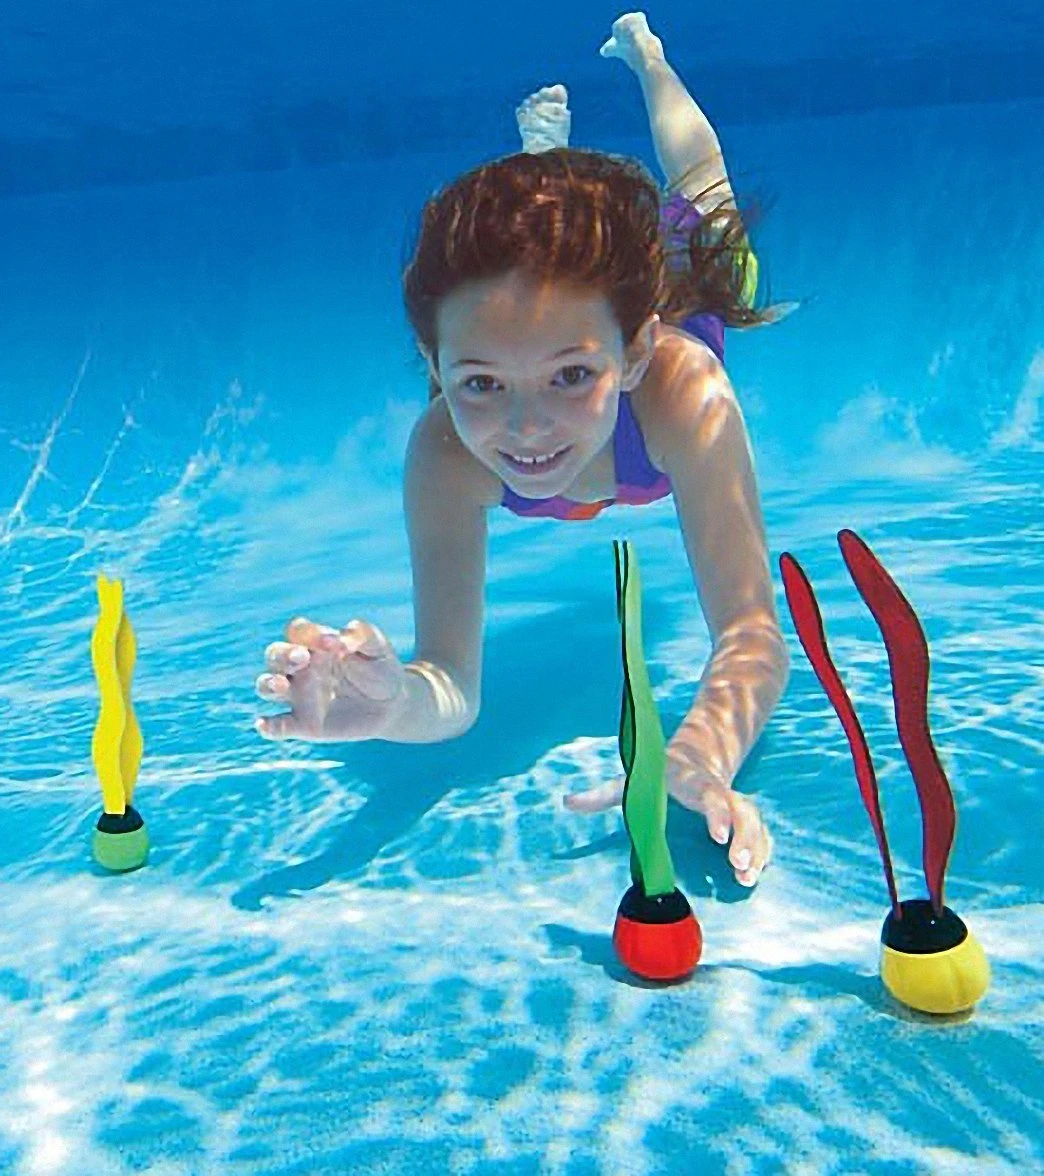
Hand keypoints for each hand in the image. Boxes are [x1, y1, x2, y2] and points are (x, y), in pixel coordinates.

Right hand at [254, 616, 406, 741]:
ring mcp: (299, 696)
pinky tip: (265, 724)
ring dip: (269, 684)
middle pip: (275, 655)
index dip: (308, 633)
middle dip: (282, 655)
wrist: (392, 704)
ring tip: (281, 684)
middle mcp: (301, 669)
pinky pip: (278, 726)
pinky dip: (268, 726)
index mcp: (316, 645)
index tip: (333, 642)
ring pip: (267, 686)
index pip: (299, 632)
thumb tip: (343, 635)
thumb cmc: (381, 669)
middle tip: (303, 658)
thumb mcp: (378, 648)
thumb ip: (363, 635)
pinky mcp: (303, 724)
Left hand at [564, 738, 772, 886]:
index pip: (710, 794)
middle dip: (745, 838)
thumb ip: (602, 793)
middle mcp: (719, 791)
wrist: (698, 754)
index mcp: (693, 781)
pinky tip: (754, 875)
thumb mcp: (632, 778)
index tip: (718, 837)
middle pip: (742, 810)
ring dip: (756, 850)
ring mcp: (735, 804)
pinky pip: (761, 834)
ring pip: (755, 823)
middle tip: (738, 867)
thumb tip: (567, 802)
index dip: (716, 814)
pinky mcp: (743, 818)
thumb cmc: (660, 773)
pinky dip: (762, 853)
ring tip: (746, 880)